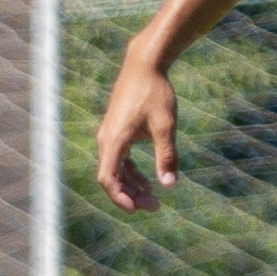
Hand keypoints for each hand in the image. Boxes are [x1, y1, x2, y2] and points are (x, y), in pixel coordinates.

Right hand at [95, 54, 181, 211]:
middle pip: (111, 178)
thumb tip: (170, 185)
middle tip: (154, 207)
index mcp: (114, 140)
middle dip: (130, 195)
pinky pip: (118, 158)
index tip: (136, 210)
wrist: (144, 65)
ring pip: (115, 169)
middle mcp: (106, 139)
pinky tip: (149, 181)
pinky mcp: (116, 129)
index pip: (107, 179)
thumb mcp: (165, 126)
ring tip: (153, 199)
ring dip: (131, 185)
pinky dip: (131, 172)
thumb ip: (166, 156)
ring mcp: (110, 134)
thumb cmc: (155, 93)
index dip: (119, 197)